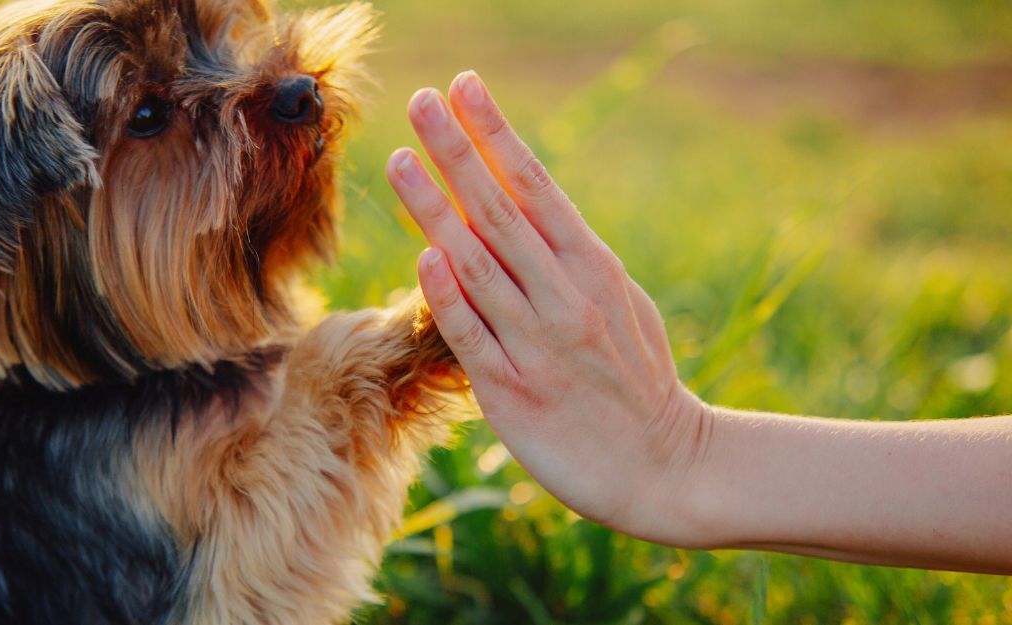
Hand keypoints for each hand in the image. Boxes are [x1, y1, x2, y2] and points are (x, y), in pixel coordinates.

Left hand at [385, 71, 710, 543]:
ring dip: (436, 210)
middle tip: (420, 102)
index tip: (465, 87)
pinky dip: (450, 295)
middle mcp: (567, 298)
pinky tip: (424, 255)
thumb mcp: (619, 303)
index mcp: (595, 268)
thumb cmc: (636, 379)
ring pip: (479, 265)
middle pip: (501, 212)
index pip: (537, 187)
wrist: (665, 469)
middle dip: (458, 152)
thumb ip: (571, 259)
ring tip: (400, 160)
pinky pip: (474, 337)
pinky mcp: (515, 394)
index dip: (497, 135)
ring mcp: (540, 345)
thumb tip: (520, 208)